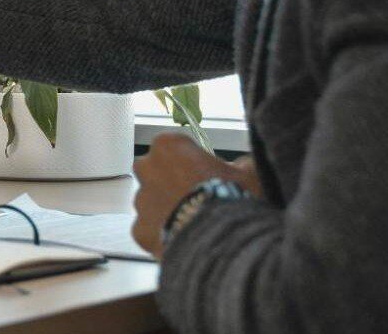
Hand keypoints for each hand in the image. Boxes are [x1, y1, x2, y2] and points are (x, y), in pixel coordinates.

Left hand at [130, 132, 253, 258]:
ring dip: (166, 210)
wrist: (219, 238)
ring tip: (193, 223)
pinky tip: (185, 240)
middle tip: (196, 198)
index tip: (205, 175)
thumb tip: (244, 165)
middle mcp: (147, 169)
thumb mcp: (248, 173)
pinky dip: (163, 236)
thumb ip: (242, 164)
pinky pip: (150, 232)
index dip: (191, 163)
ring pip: (150, 204)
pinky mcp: (139, 230)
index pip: (174, 148)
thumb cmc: (231, 198)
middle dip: (170, 183)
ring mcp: (140, 201)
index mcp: (168, 145)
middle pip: (155, 173)